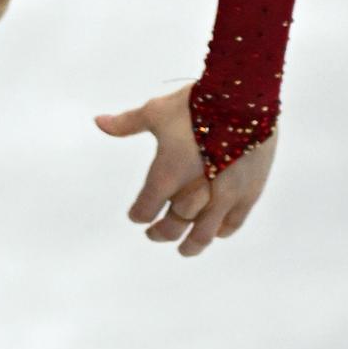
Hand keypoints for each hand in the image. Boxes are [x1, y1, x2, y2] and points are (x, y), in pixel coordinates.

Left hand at [96, 86, 278, 256]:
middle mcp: (194, 192)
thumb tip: (98, 121)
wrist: (243, 98)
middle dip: (161, 232)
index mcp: (167, 175)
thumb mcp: (155, 112)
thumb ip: (127, 123)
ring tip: (185, 249)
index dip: (138, 214)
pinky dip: (222, 229)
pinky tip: (216, 232)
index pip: (145, 208)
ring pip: (204, 232)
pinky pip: (233, 221)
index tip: (136, 217)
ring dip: (192, 243)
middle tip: (154, 234)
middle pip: (173, 225)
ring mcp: (224, 195)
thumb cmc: (195, 104)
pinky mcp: (249, 192)